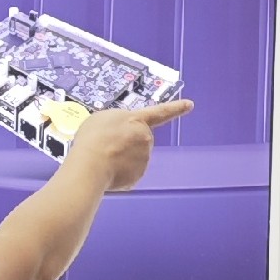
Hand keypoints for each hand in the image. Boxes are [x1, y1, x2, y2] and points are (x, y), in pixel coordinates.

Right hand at [71, 97, 191, 191]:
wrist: (90, 164)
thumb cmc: (92, 139)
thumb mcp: (102, 118)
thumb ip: (117, 122)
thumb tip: (120, 133)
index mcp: (136, 120)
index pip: (160, 112)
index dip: (176, 108)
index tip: (190, 104)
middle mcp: (145, 137)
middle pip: (140, 139)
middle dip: (128, 143)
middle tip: (108, 146)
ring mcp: (144, 158)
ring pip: (134, 158)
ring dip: (121, 158)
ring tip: (103, 158)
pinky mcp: (138, 175)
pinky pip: (129, 173)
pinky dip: (119, 173)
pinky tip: (106, 169)